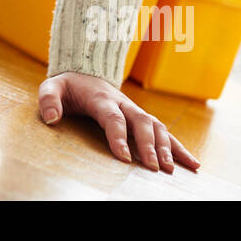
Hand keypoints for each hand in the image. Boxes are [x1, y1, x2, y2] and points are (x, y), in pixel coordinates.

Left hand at [38, 71, 199, 172]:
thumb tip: (51, 118)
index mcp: (100, 98)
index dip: (118, 136)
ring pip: (156, 126)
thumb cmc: (67, 85)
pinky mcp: (141, 117)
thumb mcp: (51, 87)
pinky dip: (178, 147)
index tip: (124, 157)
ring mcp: (134, 109)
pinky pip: (163, 131)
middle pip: (141, 122)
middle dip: (149, 145)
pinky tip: (192, 164)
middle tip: (154, 168)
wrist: (84, 70)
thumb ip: (48, 100)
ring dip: (167, 147)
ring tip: (172, 170)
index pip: (112, 118)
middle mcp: (122, 103)